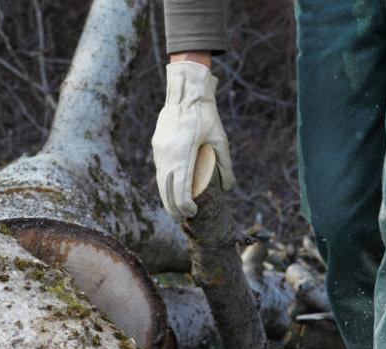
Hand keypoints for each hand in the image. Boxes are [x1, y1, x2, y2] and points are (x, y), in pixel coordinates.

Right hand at [152, 61, 235, 219]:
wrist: (185, 92)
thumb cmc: (205, 114)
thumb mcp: (220, 138)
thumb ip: (225, 164)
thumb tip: (227, 188)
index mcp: (182, 152)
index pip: (180, 187)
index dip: (185, 204)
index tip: (193, 213)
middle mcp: (167, 154)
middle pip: (166, 189)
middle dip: (174, 207)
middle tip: (183, 219)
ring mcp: (159, 150)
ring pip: (160, 181)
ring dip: (167, 197)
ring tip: (176, 210)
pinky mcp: (157, 146)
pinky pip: (159, 171)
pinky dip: (164, 184)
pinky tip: (170, 191)